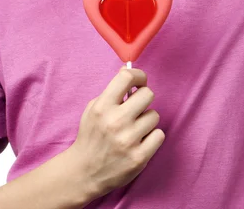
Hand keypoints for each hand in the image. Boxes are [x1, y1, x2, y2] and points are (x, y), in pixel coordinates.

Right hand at [71, 67, 164, 197]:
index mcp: (103, 107)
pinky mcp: (139, 157)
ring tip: (135, 128)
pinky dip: (152, 137)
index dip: (138, 76)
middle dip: (143, 98)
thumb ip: (111, 91)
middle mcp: (116, 121)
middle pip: (147, 94)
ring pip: (154, 115)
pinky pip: (159, 135)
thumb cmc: (90, 136)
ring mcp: (128, 140)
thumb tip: (128, 71)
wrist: (84, 172)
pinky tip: (140, 140)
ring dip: (146, 120)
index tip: (139, 81)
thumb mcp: (93, 109)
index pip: (127, 78)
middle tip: (137, 107)